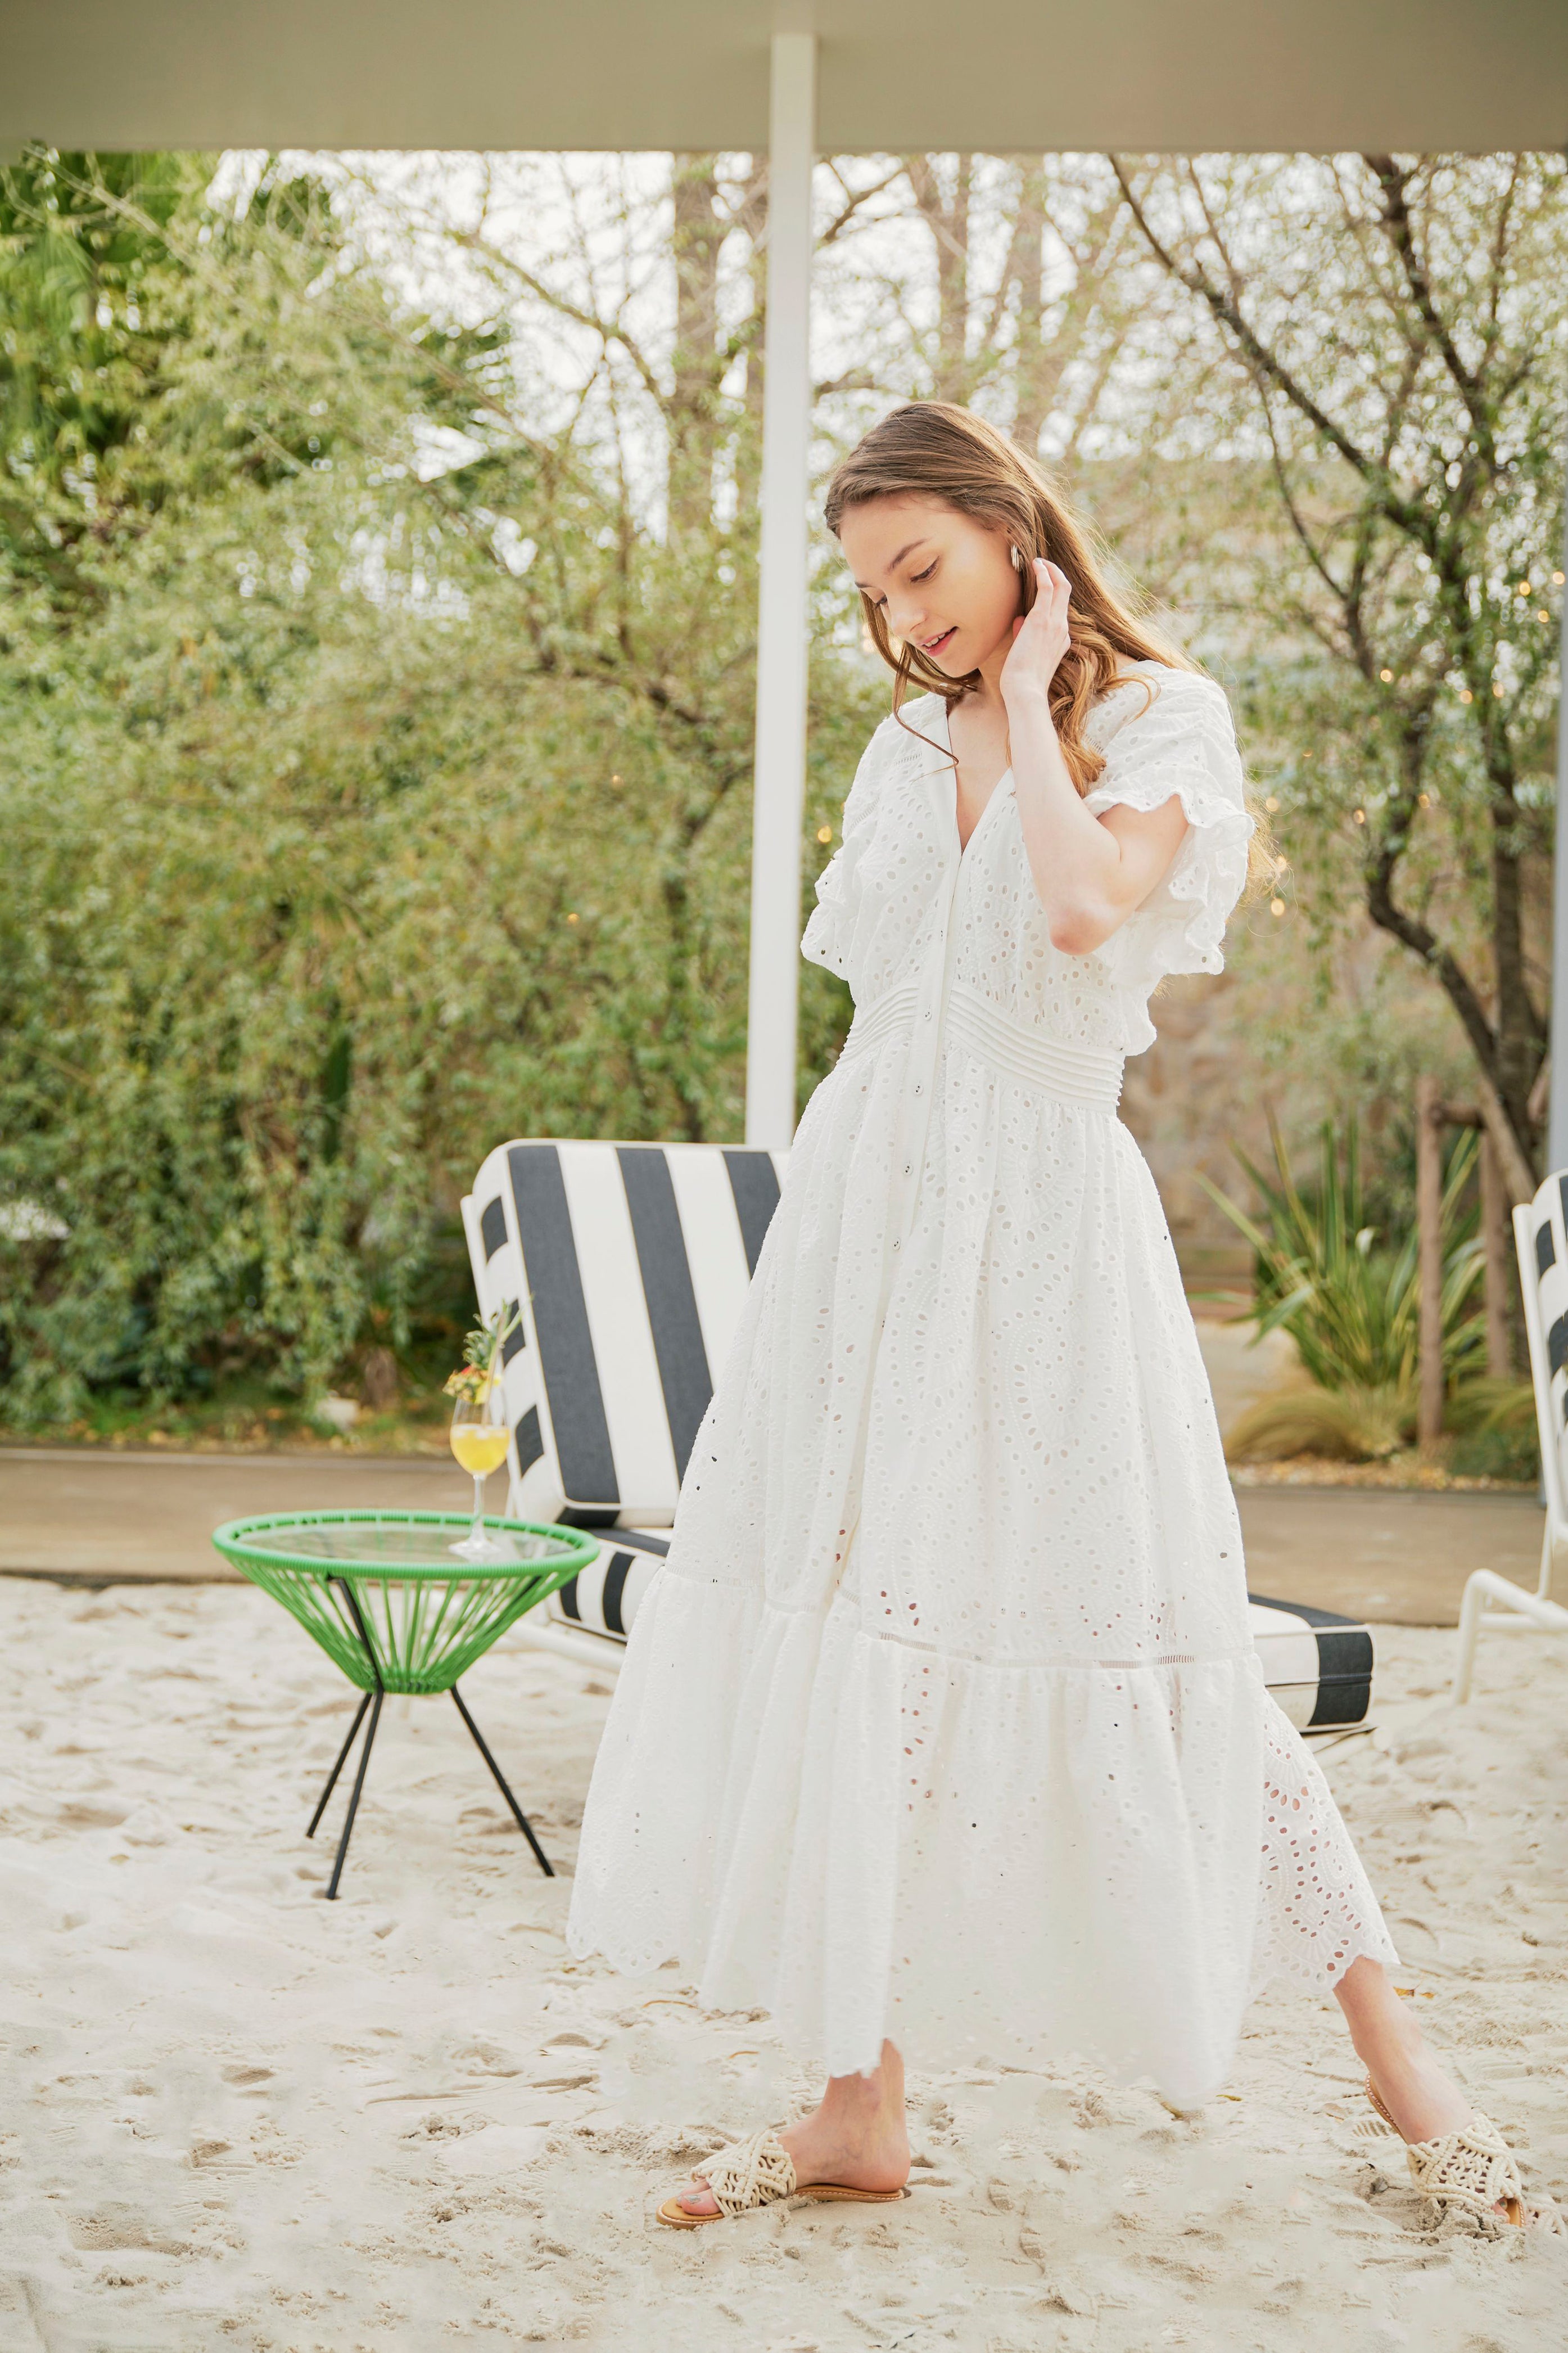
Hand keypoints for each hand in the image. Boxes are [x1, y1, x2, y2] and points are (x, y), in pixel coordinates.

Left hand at [1001, 557, 1071, 704]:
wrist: (1024, 691)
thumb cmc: (1021, 680)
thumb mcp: (1025, 655)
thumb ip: (1024, 635)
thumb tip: (1018, 619)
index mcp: (1061, 640)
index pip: (1060, 611)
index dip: (1051, 596)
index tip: (1040, 585)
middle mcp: (1062, 629)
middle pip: (1066, 593)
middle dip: (1057, 575)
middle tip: (1044, 565)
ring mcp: (1054, 623)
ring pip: (1061, 586)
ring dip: (1050, 570)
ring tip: (1037, 561)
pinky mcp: (1041, 619)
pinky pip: (1048, 587)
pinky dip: (1044, 572)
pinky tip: (1035, 563)